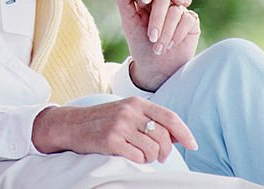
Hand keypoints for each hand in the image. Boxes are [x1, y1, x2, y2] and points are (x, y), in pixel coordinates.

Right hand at [32, 97, 197, 163]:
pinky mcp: (111, 140)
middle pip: (163, 136)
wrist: (71, 124)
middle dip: (165, 152)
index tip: (192, 145)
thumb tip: (177, 136)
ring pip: (152, 150)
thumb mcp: (126, 113)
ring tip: (139, 155)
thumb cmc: (102, 121)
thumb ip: (149, 120)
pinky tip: (128, 156)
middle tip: (158, 157)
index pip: (169, 117)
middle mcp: (130, 111)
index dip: (184, 133)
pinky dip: (137, 161)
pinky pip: (138, 157)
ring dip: (150, 158)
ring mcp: (120, 125)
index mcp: (136, 103)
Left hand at [117, 0, 199, 91]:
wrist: (156, 67)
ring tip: (158, 48)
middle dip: (157, 19)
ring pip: (176, 10)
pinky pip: (188, 19)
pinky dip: (178, 34)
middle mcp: (164, 0)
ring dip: (166, 32)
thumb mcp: (129, 23)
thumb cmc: (140, 43)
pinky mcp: (191, 20)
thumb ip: (124, 2)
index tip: (142, 4)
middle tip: (151, 37)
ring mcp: (178, 9)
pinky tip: (170, 46)